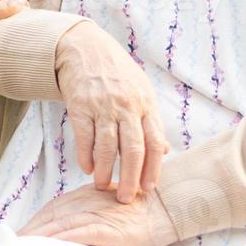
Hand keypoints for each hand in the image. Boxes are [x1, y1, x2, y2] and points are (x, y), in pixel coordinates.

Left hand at [18, 183, 179, 245]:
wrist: (169, 204)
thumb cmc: (142, 207)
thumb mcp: (111, 206)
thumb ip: (91, 211)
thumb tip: (72, 228)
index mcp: (86, 195)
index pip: (53, 209)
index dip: (35, 221)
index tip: (19, 234)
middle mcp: (88, 201)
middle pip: (51, 216)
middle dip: (31, 230)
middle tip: (12, 243)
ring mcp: (98, 213)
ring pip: (62, 224)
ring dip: (40, 236)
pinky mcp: (110, 227)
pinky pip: (82, 232)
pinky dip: (64, 238)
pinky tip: (52, 244)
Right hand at [54, 20, 167, 203]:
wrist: (84, 47)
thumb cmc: (116, 72)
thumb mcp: (141, 90)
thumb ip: (151, 121)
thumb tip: (165, 151)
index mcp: (146, 104)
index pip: (155, 142)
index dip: (153, 168)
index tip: (149, 189)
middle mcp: (127, 106)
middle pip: (133, 149)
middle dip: (130, 178)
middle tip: (126, 199)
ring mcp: (103, 105)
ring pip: (107, 147)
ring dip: (105, 171)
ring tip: (103, 186)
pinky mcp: (80, 105)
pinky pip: (84, 137)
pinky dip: (86, 156)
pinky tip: (87, 168)